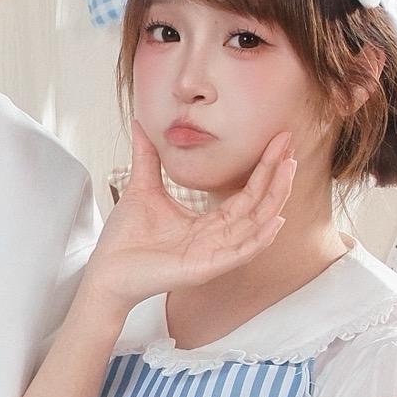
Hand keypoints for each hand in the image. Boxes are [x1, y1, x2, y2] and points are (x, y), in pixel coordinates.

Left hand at [82, 126, 295, 314]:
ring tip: (289, 170)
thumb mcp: (142, 188)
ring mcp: (213, 256)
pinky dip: (259, 238)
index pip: (245, 194)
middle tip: (290, 146)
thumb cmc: (125, 239)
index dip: (262, 168)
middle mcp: (217, 240)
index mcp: (207, 224)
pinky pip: (239, 253)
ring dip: (274, 198)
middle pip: (257, 206)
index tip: (277, 140)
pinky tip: (275, 220)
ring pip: (254, 226)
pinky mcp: (203, 269)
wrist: (106, 272)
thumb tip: (142, 123)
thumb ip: (149, 158)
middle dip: (275, 176)